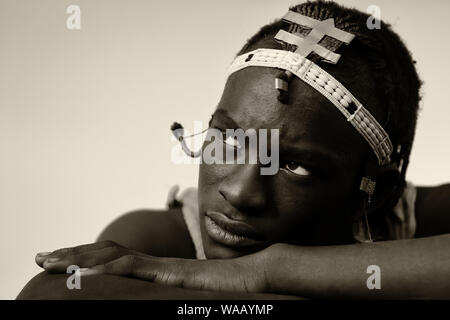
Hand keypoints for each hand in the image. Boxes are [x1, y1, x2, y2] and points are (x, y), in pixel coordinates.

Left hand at [36, 241, 270, 292]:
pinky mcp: (171, 273)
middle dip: (72, 252)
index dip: (87, 256)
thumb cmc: (227, 287)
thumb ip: (170, 291)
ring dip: (79, 257)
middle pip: (106, 252)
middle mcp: (155, 263)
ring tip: (49, 261)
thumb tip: (153, 297)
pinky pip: (134, 268)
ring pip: (112, 256)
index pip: (114, 257)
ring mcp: (162, 265)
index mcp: (157, 268)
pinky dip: (106, 269)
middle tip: (41, 256)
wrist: (255, 272)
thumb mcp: (190, 293)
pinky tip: (85, 272)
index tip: (62, 260)